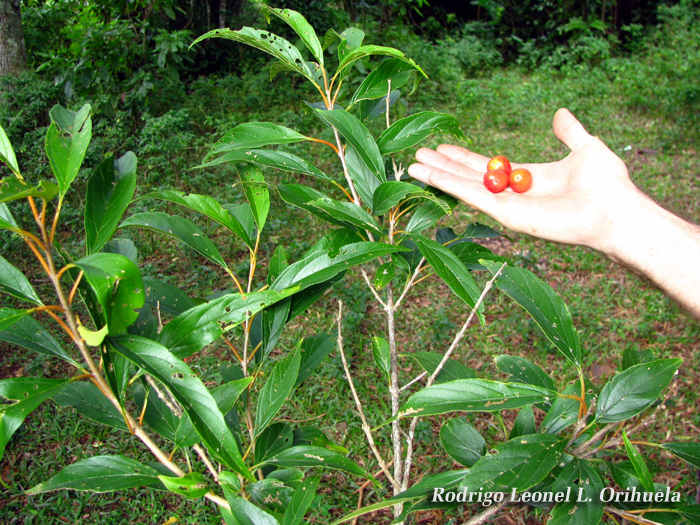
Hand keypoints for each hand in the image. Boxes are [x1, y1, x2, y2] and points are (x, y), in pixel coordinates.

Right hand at [407, 108, 643, 254]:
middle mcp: (514, 194)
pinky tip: (429, 175)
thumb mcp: (585, 147)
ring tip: (412, 165)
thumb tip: (560, 114)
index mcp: (529, 178)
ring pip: (464, 188)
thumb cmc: (607, 183)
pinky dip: (449, 185)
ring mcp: (508, 206)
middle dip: (444, 166)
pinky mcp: (506, 215)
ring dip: (438, 176)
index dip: (465, 157)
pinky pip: (472, 197)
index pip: (488, 167)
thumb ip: (569, 132)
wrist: (614, 208)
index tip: (443, 146)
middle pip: (470, 177)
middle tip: (419, 154)